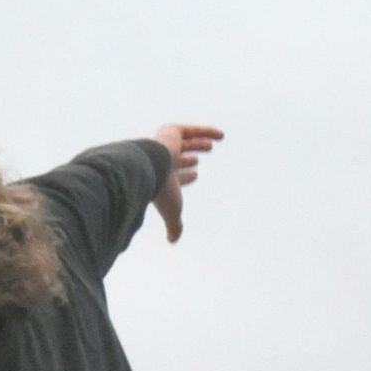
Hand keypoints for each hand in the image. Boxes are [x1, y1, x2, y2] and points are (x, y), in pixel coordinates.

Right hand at [145, 123, 223, 241]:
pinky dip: (206, 131)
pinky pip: (191, 130)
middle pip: (178, 159)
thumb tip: (172, 241)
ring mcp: (167, 146)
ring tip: (212, 144)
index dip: (186, 176)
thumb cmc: (161, 191)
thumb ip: (174, 225)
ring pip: (185, 143)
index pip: (176, 176)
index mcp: (164, 178)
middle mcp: (165, 161)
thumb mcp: (172, 211)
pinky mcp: (171, 132)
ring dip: (198, 143)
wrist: (150, 167)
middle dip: (187, 159)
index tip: (196, 175)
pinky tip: (220, 135)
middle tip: (195, 160)